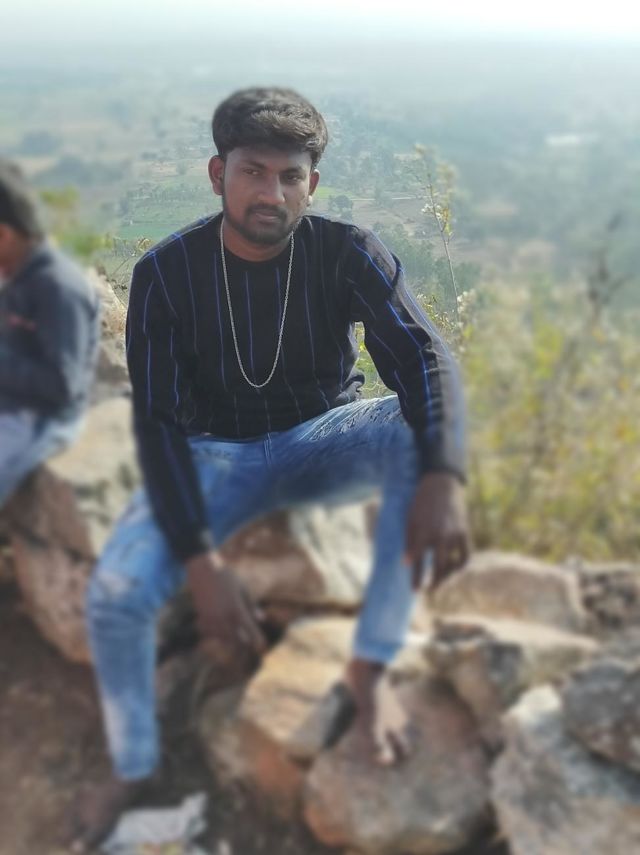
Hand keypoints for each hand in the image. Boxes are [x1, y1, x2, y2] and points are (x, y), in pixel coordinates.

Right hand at [185, 551, 265, 663]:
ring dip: (230, 639)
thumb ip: (251, 606)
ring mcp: (211, 618)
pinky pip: (209, 631)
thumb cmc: (226, 576)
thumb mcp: (242, 588)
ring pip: (222, 637)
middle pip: (236, 639)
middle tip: (250, 643)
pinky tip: (219, 630)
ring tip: (236, 637)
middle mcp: (224, 617)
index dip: (257, 641)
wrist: (202, 569)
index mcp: (236, 609)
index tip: (262, 647)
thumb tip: (262, 619)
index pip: (250, 631)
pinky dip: (215, 633)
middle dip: (244, 642)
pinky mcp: (202, 616)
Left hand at [404, 471, 470, 591]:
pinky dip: (460, 566)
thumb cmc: (421, 503)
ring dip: (446, 578)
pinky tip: (452, 570)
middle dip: (433, 583)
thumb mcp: (410, 520)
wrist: (441, 485)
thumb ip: (410, 542)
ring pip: (453, 565)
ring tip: (439, 582)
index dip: (416, 578)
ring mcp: (454, 535)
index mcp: (423, 532)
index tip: (414, 591)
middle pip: (439, 568)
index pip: (419, 561)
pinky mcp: (464, 532)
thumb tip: (406, 563)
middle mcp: (440, 536)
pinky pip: (465, 556)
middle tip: (427, 591)